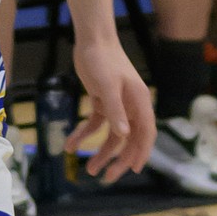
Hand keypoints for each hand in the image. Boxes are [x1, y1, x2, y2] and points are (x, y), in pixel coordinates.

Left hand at [67, 39, 154, 183]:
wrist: (91, 39)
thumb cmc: (102, 59)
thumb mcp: (107, 86)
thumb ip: (115, 111)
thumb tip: (123, 135)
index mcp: (139, 102)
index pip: (146, 133)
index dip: (142, 153)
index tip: (134, 170)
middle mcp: (131, 105)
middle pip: (129, 138)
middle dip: (119, 158)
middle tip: (106, 176)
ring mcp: (117, 104)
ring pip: (112, 135)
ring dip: (101, 152)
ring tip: (89, 170)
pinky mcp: (102, 101)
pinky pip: (96, 123)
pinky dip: (84, 134)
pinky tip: (70, 145)